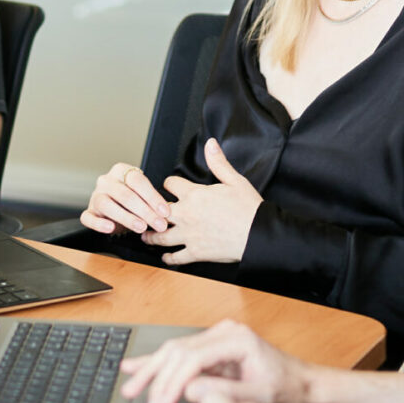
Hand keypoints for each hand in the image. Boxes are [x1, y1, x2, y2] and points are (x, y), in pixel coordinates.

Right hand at [81, 161, 170, 235]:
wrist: (115, 206)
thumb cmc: (131, 199)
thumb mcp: (142, 195)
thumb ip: (151, 200)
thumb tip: (165, 214)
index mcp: (121, 171)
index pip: (137, 180)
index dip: (153, 197)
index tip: (165, 212)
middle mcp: (106, 181)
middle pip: (124, 194)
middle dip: (145, 211)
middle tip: (159, 224)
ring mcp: (95, 196)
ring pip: (107, 205)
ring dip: (126, 218)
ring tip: (141, 227)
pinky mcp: (88, 212)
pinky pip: (88, 217)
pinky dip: (99, 224)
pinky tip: (110, 228)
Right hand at [120, 319, 311, 402]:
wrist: (301, 383)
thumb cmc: (285, 390)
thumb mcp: (258, 398)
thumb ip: (223, 394)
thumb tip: (189, 391)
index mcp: (236, 340)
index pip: (192, 359)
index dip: (171, 384)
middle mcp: (224, 332)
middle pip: (177, 352)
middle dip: (155, 378)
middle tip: (137, 400)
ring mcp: (217, 337)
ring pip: (173, 351)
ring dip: (151, 371)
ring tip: (130, 387)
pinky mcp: (212, 348)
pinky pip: (180, 354)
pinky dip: (158, 363)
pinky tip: (135, 366)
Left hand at [146, 139, 260, 265]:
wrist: (257, 234)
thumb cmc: (248, 208)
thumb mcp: (235, 180)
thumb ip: (218, 163)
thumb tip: (210, 144)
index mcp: (194, 195)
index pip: (170, 185)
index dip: (169, 184)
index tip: (169, 187)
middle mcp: (186, 214)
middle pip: (158, 212)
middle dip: (151, 211)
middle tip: (146, 214)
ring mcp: (189, 235)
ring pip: (161, 237)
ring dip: (151, 237)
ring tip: (146, 237)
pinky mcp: (195, 253)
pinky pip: (176, 257)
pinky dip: (168, 258)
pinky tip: (166, 257)